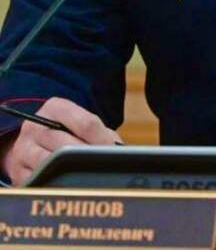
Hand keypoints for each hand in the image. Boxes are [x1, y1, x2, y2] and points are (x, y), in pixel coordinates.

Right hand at [2, 97, 120, 185]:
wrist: (32, 144)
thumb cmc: (67, 133)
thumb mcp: (81, 123)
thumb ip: (101, 133)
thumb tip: (120, 151)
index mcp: (55, 107)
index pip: (85, 123)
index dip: (102, 140)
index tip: (113, 152)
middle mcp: (35, 126)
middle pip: (67, 145)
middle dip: (87, 158)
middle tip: (102, 168)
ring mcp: (23, 149)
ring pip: (50, 164)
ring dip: (70, 173)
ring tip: (87, 178)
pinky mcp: (17, 173)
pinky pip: (38, 182)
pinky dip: (54, 185)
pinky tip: (68, 187)